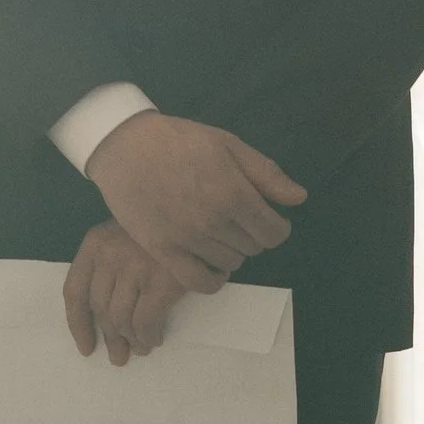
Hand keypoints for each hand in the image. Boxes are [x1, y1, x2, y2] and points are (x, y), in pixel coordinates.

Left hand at [64, 221, 223, 367]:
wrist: (197, 208)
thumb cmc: (161, 225)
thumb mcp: (125, 234)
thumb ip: (109, 264)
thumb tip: (103, 316)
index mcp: (95, 243)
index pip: (74, 290)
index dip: (77, 324)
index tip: (86, 346)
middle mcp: (110, 255)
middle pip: (100, 310)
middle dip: (109, 338)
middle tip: (118, 357)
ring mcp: (134, 268)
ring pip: (121, 320)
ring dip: (131, 341)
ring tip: (141, 348)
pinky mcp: (161, 281)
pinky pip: (146, 322)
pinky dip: (148, 336)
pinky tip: (155, 338)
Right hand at [88, 110, 303, 278]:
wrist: (124, 147)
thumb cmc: (179, 141)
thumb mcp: (227, 144)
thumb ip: (265, 173)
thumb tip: (298, 199)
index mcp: (233, 192)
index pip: (274, 232)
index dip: (277, 227)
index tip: (267, 218)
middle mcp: (214, 221)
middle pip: (254, 248)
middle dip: (253, 234)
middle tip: (237, 218)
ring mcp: (188, 239)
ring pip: (231, 263)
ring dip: (232, 251)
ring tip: (218, 232)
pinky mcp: (164, 252)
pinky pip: (200, 282)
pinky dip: (213, 278)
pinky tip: (210, 261)